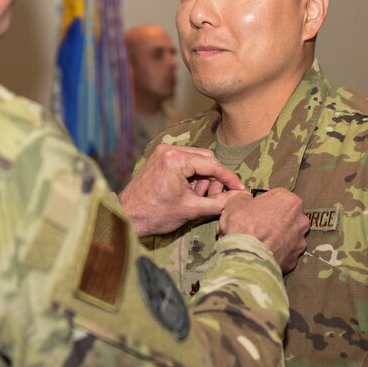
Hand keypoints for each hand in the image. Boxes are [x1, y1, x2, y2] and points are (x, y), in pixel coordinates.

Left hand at [119, 144, 244, 236]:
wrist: (127, 216)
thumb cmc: (155, 214)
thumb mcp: (192, 209)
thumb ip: (218, 202)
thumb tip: (239, 197)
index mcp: (176, 160)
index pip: (212, 165)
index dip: (229, 178)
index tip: (240, 189)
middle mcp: (169, 150)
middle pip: (206, 159)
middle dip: (214, 179)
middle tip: (216, 198)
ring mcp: (163, 152)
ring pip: (196, 160)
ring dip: (203, 178)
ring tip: (199, 198)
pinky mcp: (159, 157)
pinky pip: (185, 162)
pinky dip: (192, 176)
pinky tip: (190, 193)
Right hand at [218, 188, 308, 272]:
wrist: (247, 259)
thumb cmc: (244, 227)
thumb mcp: (236, 203)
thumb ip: (244, 197)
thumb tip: (245, 199)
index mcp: (290, 201)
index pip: (277, 195)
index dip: (262, 201)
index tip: (253, 208)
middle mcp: (300, 220)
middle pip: (286, 215)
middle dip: (272, 218)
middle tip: (255, 224)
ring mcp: (300, 241)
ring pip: (287, 234)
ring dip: (276, 236)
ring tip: (258, 241)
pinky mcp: (295, 259)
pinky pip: (285, 251)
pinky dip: (276, 251)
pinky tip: (263, 252)